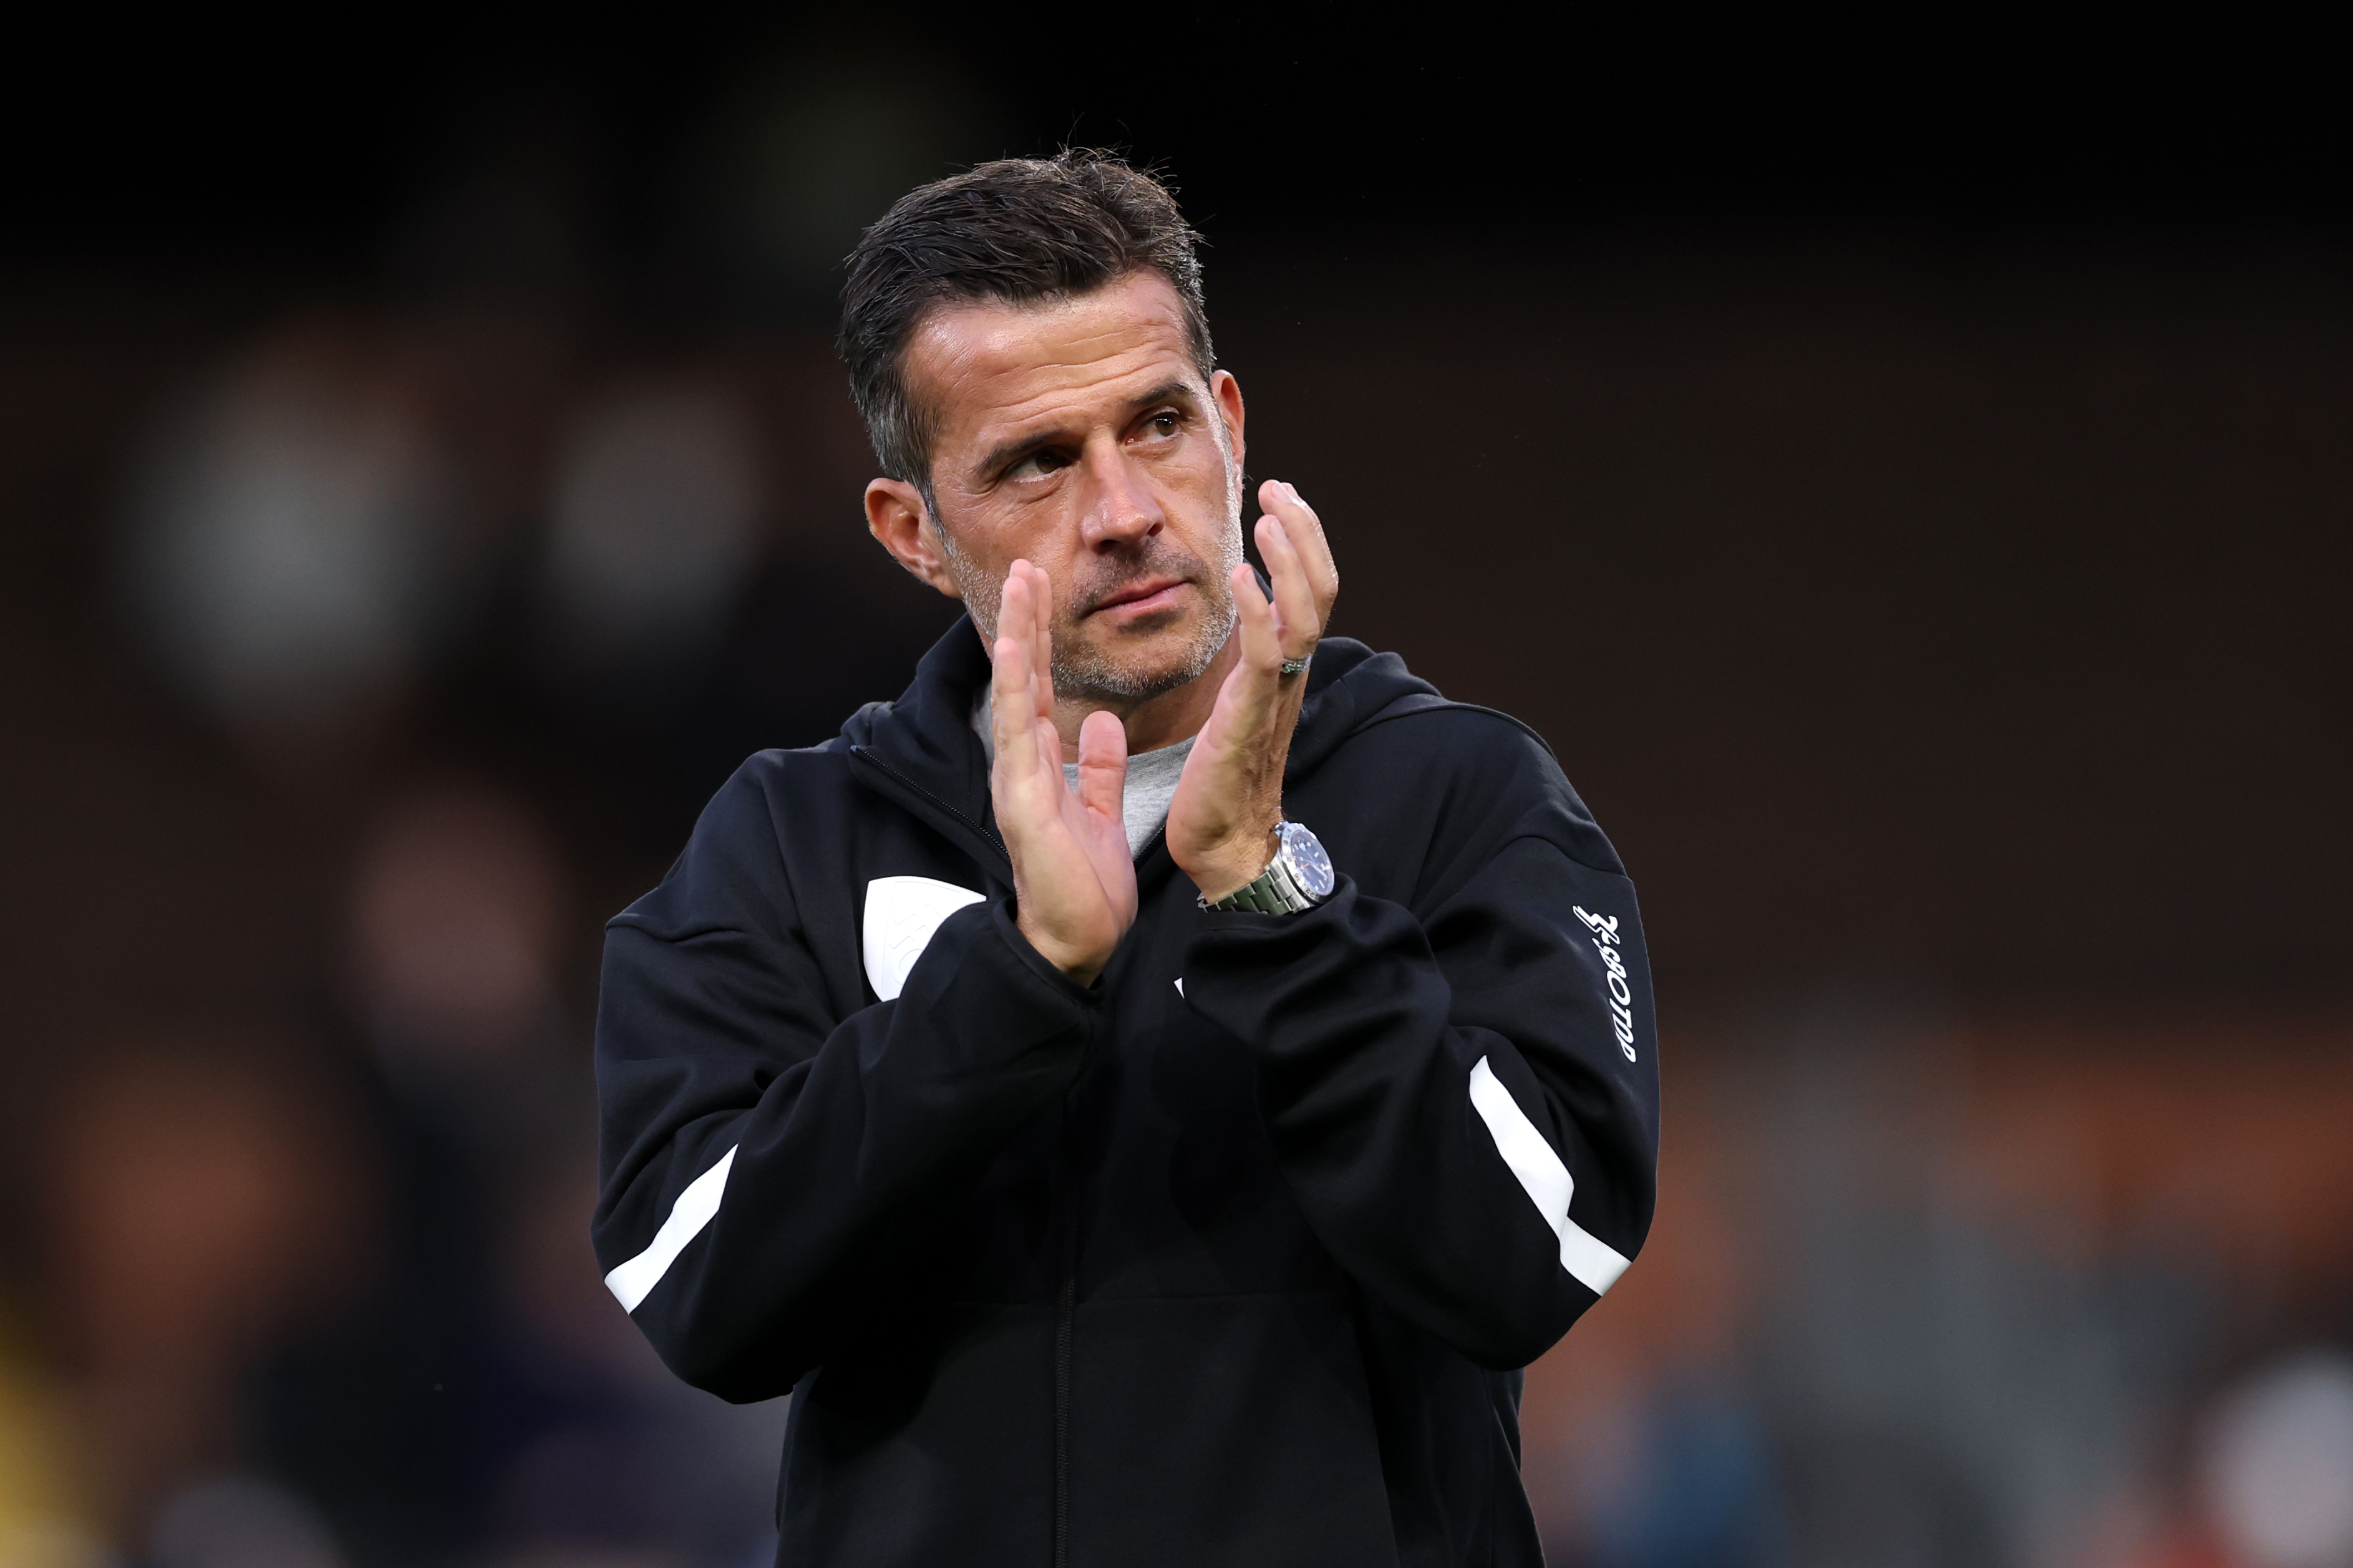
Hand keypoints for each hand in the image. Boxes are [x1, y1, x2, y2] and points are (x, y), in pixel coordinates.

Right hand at [989, 560, 1136, 981]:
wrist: (1077, 941)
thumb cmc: (1085, 885)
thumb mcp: (1099, 811)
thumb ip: (1098, 766)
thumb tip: (1103, 723)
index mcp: (1043, 764)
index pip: (1039, 687)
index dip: (1040, 638)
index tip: (1043, 590)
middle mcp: (1023, 762)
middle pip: (1023, 678)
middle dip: (1023, 621)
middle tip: (1023, 566)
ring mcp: (1017, 778)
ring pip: (1014, 691)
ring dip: (1014, 636)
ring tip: (1016, 584)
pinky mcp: (1021, 799)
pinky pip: (1018, 732)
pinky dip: (1014, 685)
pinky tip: (1014, 646)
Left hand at [1167, 481, 1339, 902]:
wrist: (1224, 845)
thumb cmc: (1223, 779)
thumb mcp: (1236, 703)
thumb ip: (1245, 662)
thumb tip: (1242, 621)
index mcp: (1285, 669)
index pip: (1310, 590)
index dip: (1303, 541)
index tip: (1280, 498)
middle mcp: (1290, 676)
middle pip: (1319, 590)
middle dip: (1304, 534)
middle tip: (1279, 489)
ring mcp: (1275, 696)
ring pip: (1303, 615)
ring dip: (1289, 561)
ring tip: (1270, 517)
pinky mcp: (1249, 719)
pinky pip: (1266, 656)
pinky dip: (1259, 612)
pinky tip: (1244, 577)